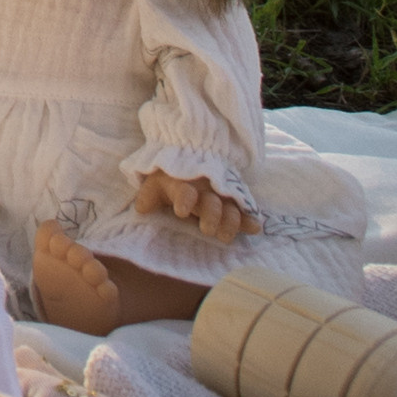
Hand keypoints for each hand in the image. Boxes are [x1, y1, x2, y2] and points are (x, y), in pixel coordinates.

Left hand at [133, 168, 256, 241]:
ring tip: (226, 236)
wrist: (189, 160)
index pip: (184, 192)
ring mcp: (221, 197)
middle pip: (210, 203)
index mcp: (183, 186)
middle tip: (207, 229)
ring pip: (229, 208)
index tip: (182, 211)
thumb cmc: (169, 181)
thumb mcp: (154, 186)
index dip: (185, 199)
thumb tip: (141, 209)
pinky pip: (242, 211)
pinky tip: (255, 227)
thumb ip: (148, 197)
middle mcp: (204, 191)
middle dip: (211, 215)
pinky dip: (249, 219)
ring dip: (230, 221)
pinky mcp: (232, 203)